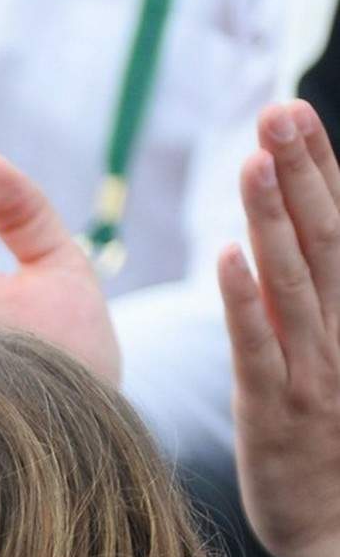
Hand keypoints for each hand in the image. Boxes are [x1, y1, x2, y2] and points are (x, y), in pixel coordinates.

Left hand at [222, 100, 339, 556]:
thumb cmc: (331, 445)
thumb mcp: (328, 360)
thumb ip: (311, 303)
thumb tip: (283, 245)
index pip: (336, 227)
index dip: (318, 169)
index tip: (293, 113)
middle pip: (321, 239)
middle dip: (300, 173)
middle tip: (277, 111)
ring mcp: (313, 373)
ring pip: (294, 283)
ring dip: (273, 220)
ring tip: (255, 161)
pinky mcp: (276, 414)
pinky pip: (260, 351)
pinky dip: (244, 303)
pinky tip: (227, 258)